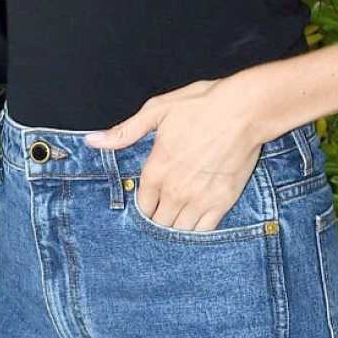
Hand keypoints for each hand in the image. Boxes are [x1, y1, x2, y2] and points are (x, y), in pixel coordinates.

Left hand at [85, 75, 266, 231]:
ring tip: (179, 219)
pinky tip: (197, 223)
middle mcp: (175, 190)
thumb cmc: (202, 106)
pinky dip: (198, 231)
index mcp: (156, 170)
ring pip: (179, 230)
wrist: (245, 110)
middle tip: (165, 213)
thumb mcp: (157, 111)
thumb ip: (124, 131)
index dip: (145, 207)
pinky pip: (204, 230)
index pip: (142, 206)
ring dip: (176, 227)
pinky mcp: (223, 202)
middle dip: (159, 219)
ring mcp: (199, 199)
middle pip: (158, 222)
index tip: (151, 203)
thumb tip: (93, 141)